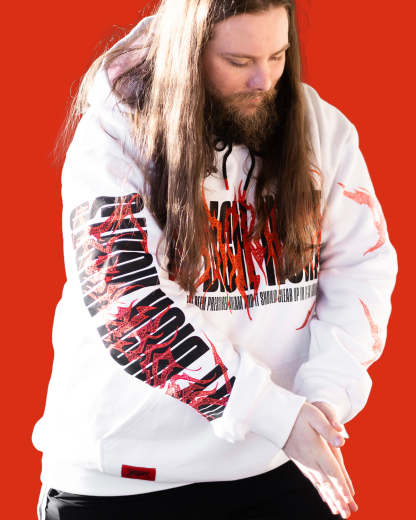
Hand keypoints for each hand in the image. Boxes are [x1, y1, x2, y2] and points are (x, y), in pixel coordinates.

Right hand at [282, 401, 357, 517]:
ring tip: (338, 511)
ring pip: (319, 485)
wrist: (276, 415)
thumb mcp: (315, 415)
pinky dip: (320, 491)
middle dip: (338, 500)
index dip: (341, 487)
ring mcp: (303, 462)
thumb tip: (342, 441)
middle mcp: (309, 460)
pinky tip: (324, 496)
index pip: (332, 472)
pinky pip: (313, 480)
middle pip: (327, 483)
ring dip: (330, 498)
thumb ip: (328, 428)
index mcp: (316, 450)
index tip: (349, 501)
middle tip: (347, 515)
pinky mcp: (299, 462)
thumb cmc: (298, 413)